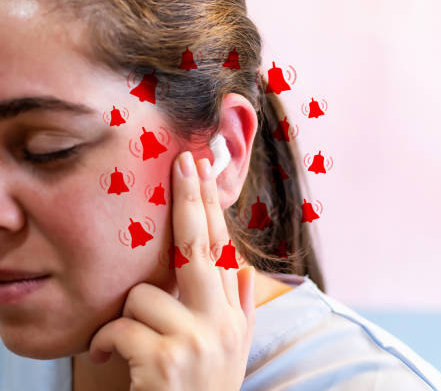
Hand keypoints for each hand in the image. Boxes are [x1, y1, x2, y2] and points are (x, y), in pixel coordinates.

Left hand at [89, 151, 255, 390]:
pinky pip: (120, 327)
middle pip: (200, 247)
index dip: (210, 206)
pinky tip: (113, 360)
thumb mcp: (232, 349)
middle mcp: (221, 322)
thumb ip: (240, 307)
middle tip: (183, 161)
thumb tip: (243, 268)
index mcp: (232, 315)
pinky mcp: (167, 359)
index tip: (200, 170)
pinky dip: (107, 343)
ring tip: (129, 345)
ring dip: (128, 319)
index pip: (221, 249)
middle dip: (190, 199)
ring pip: (144, 295)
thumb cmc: (205, 388)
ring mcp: (197, 339)